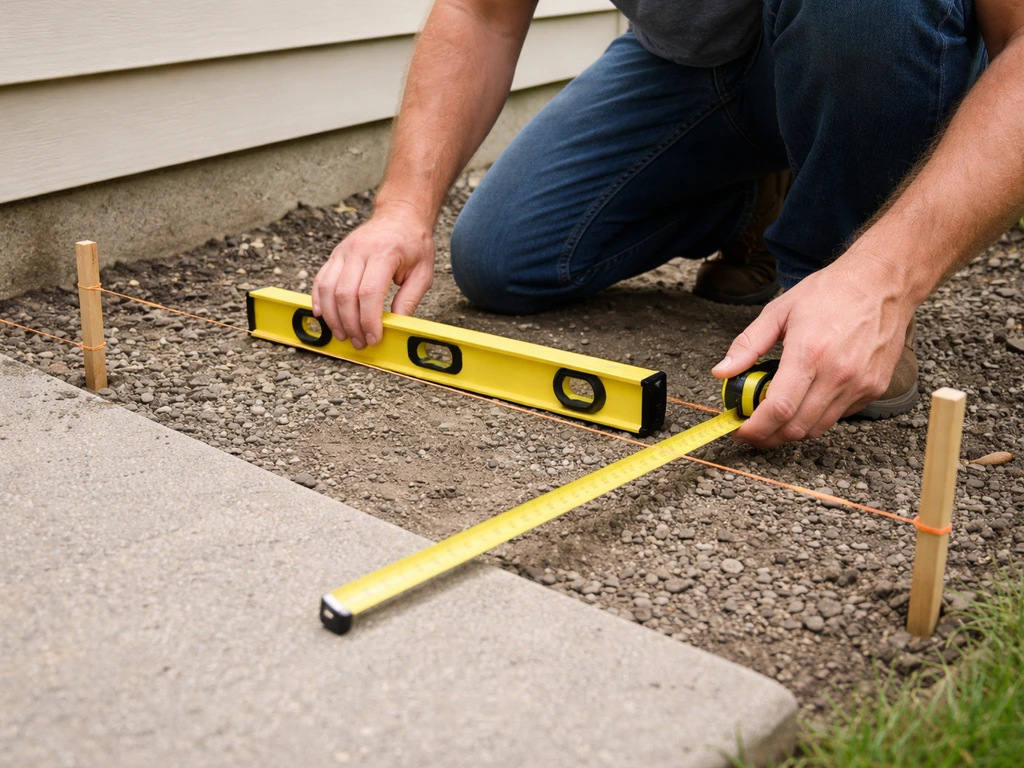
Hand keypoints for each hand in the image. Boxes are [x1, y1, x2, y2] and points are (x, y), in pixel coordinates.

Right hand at [312, 208, 434, 348]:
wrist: (400, 215)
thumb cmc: (413, 244)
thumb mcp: (423, 273)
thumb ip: (409, 300)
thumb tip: (397, 327)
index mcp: (384, 253)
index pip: (369, 292)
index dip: (369, 320)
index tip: (374, 337)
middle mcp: (359, 250)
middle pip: (345, 294)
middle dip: (350, 324)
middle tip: (359, 342)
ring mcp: (344, 251)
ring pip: (327, 288)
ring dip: (333, 317)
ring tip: (343, 335)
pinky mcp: (335, 254)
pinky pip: (320, 280)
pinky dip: (318, 300)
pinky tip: (324, 317)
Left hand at [712, 255, 914, 447]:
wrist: (882, 283)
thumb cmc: (831, 293)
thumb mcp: (778, 311)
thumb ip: (747, 345)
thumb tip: (722, 372)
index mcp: (809, 353)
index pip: (778, 409)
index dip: (755, 428)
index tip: (739, 430)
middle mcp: (838, 374)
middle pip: (796, 428)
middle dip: (768, 436)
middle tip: (751, 428)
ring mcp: (860, 384)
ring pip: (817, 428)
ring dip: (791, 430)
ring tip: (774, 416)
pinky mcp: (874, 388)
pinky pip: (838, 416)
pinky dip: (816, 416)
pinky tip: (805, 399)